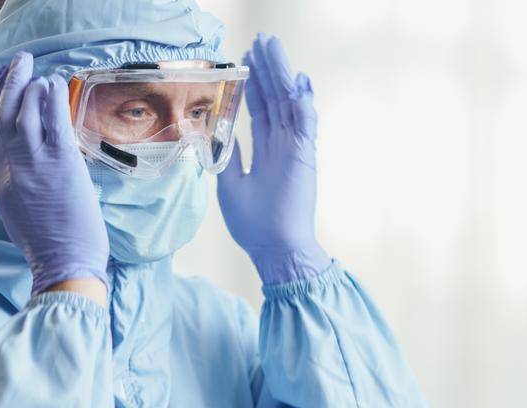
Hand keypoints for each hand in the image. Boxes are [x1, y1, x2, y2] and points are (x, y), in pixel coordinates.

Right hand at [0, 51, 108, 299]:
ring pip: (26, 110)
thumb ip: (16, 182)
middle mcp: (12, 166)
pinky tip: (56, 84)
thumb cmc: (49, 246)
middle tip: (20, 61)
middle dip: (10, 82)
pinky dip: (53, 97)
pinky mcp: (60, 162)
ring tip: (44, 75)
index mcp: (1, 179)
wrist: (64, 266)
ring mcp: (35, 162)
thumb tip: (23, 164)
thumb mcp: (18, 211)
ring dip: (34, 86)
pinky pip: (53, 119)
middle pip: (3, 113)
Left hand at [218, 34, 332, 285]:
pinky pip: (306, 121)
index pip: (259, 109)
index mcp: (265, 150)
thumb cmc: (252, 223)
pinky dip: (304, 101)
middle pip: (274, 97)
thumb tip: (220, 133)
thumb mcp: (229, 184)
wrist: (273, 247)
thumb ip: (228, 156)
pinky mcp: (305, 154)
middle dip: (267, 69)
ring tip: (273, 47)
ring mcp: (295, 147)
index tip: (246, 61)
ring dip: (282, 73)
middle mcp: (281, 144)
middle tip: (261, 41)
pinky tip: (299, 80)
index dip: (253, 84)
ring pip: (288, 101)